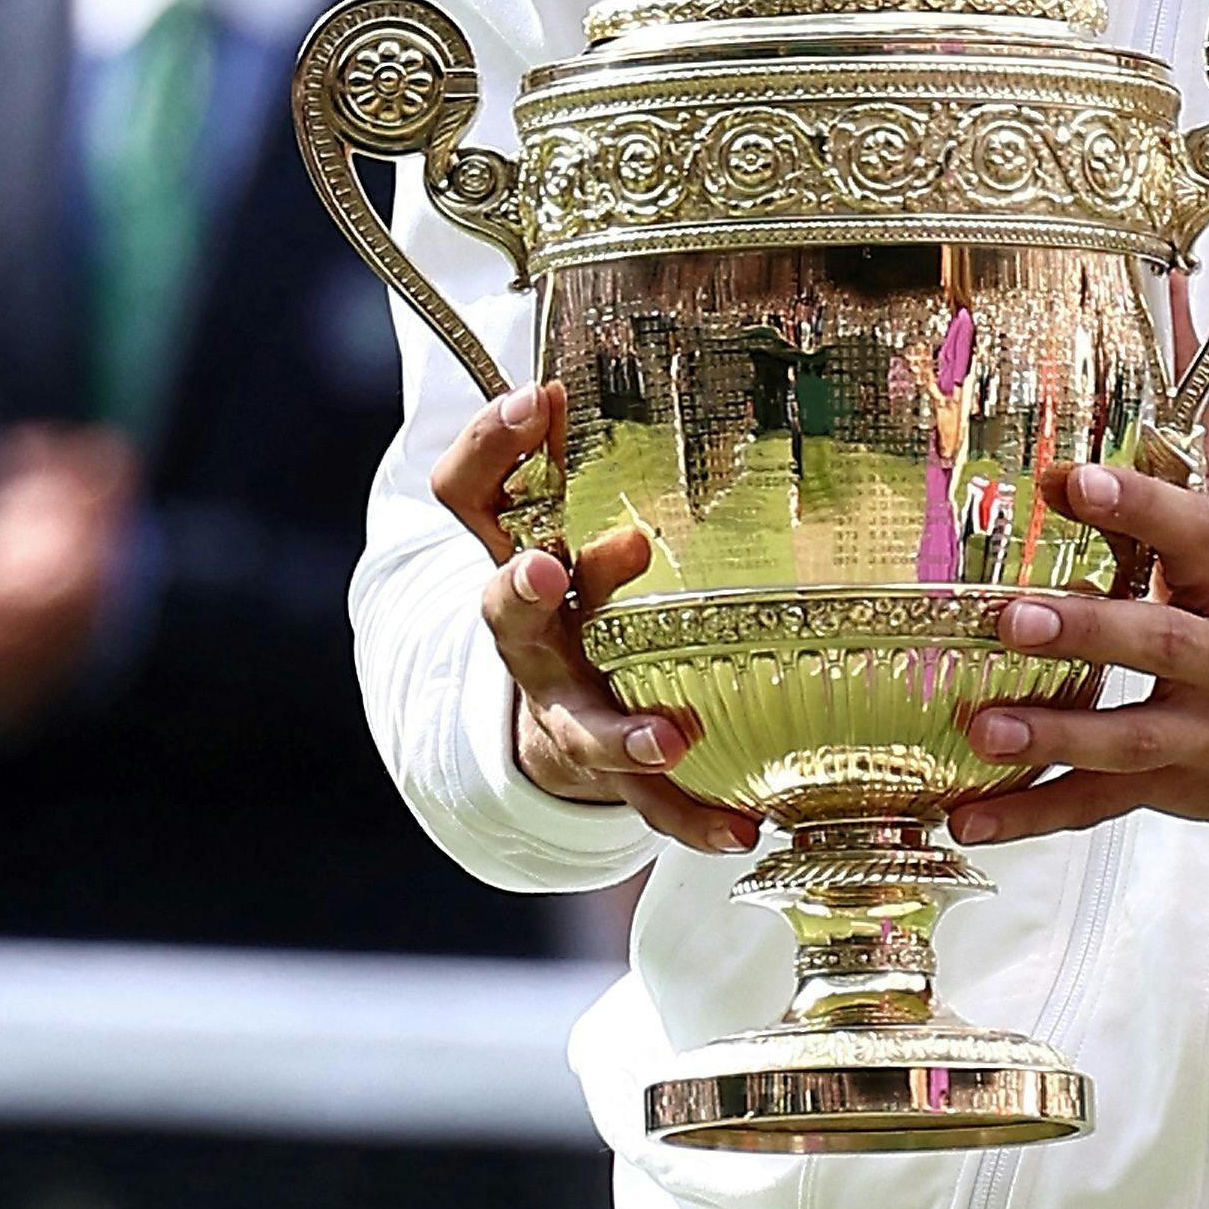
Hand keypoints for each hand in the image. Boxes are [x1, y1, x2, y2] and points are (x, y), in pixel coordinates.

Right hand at [434, 385, 754, 852]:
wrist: (544, 717)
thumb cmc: (575, 594)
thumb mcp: (568, 521)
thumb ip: (586, 462)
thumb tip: (594, 375)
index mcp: (516, 561)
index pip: (470, 494)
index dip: (492, 445)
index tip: (536, 398)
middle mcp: (529, 638)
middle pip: (507, 614)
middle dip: (522, 591)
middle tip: (546, 570)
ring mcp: (562, 707)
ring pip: (576, 722)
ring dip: (617, 729)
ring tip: (663, 738)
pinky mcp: (605, 768)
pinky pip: (646, 801)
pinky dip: (690, 817)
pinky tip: (738, 832)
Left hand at [946, 451, 1208, 842]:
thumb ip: (1196, 441)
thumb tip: (1179, 317)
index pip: (1196, 536)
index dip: (1143, 509)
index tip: (1073, 481)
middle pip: (1164, 642)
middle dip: (1092, 631)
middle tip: (1015, 615)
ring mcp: (1203, 729)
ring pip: (1132, 737)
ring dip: (1057, 734)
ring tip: (983, 727)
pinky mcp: (1171, 786)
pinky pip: (1100, 804)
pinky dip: (1034, 813)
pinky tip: (969, 817)